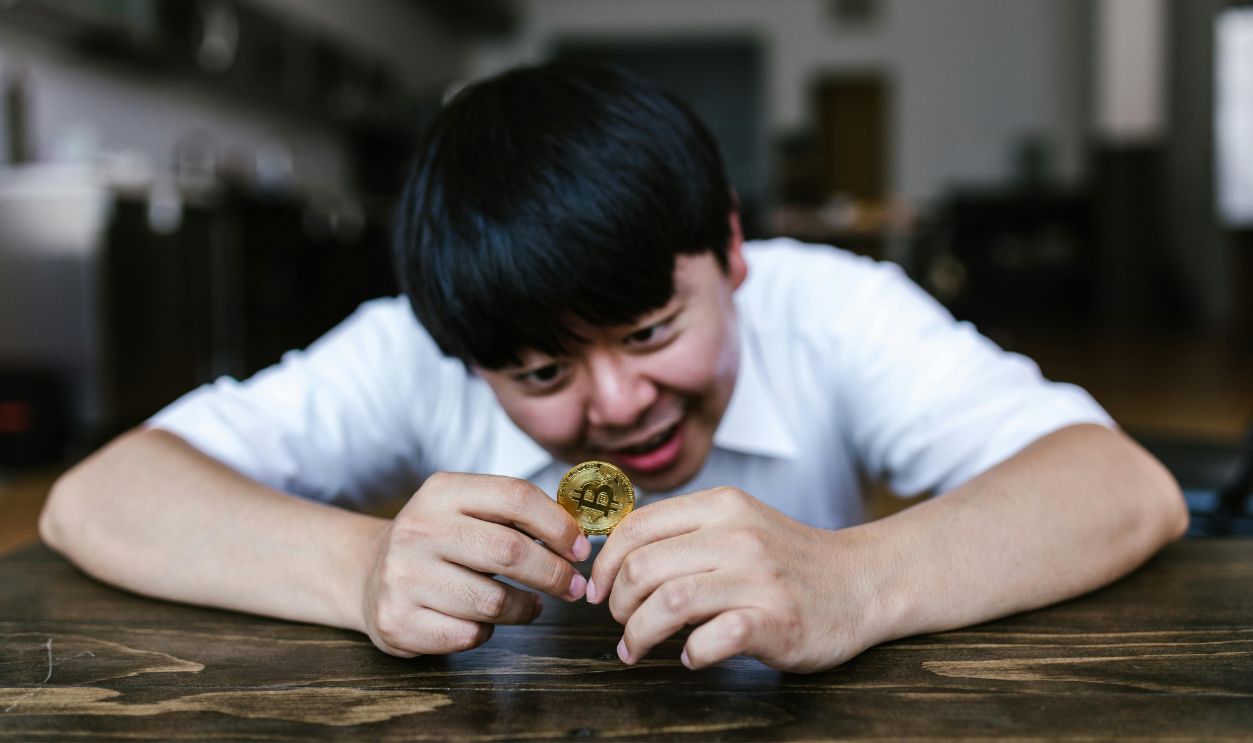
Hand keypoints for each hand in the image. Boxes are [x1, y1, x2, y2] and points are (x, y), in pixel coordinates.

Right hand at [361, 472, 589, 656]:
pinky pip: (469, 634)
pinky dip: (487, 631)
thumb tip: (578, 536)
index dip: (558, 525)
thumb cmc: (437, 542)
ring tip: (530, 605)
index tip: (580, 549)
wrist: (367, 573)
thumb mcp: (465, 509)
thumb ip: (515, 514)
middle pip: (510, 551)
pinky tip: (481, 619)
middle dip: (554, 573)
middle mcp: (417, 529)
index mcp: (441, 492)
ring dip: (525, 608)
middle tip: (573, 586)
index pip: (516, 497)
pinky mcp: (398, 621)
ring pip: (494, 602)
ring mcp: (403, 577)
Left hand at [588, 487, 886, 672]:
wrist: (861, 582)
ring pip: (668, 602)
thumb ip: (684, 532)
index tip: (598, 592)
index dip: (604, 566)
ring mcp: (759, 578)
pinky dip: (691, 653)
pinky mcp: (777, 620)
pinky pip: (713, 639)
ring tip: (636, 649)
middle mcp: (738, 535)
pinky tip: (693, 657)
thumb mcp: (736, 524)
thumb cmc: (787, 560)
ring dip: (639, 634)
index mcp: (720, 506)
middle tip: (621, 625)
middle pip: (643, 568)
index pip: (635, 527)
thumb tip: (613, 558)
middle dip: (616, 605)